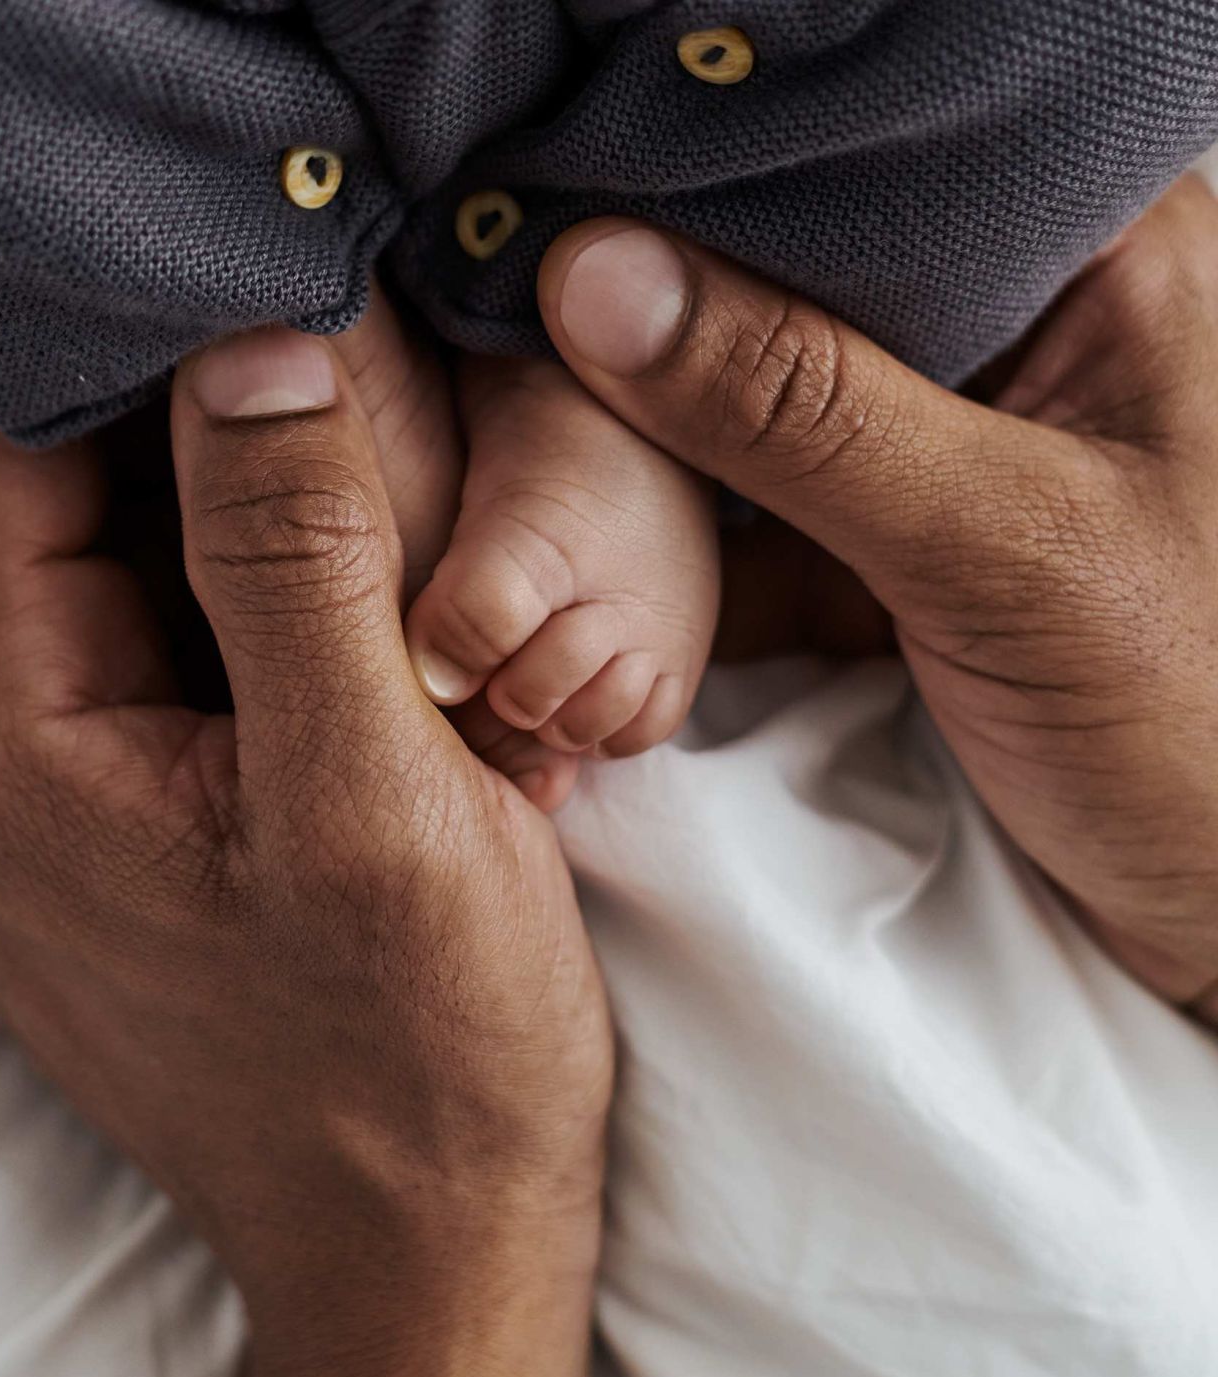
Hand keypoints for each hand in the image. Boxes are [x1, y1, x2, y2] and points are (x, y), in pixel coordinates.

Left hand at [0, 327, 612, 1376]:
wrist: (420, 1254)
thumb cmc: (420, 1060)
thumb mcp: (379, 799)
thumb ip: (298, 563)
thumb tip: (251, 343)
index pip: (15, 443)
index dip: (146, 335)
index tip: (287, 277)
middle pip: (56, 495)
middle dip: (212, 434)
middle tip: (377, 412)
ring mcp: (35, 804)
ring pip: (116, 566)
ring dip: (249, 524)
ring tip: (390, 535)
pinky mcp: (106, 831)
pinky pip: (154, 654)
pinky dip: (256, 611)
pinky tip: (366, 635)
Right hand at [537, 176, 1217, 1018]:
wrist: (1217, 910)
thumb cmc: (1199, 722)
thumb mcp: (998, 546)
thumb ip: (802, 411)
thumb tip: (601, 283)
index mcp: (1097, 262)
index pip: (864, 172)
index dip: (709, 188)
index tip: (565, 215)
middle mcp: (1017, 329)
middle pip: (795, 281)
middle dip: (664, 329)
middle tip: (521, 331)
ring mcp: (945, 445)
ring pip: (759, 402)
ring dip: (655, 443)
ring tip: (533, 438)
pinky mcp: (892, 546)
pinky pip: (754, 511)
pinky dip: (674, 537)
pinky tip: (590, 540)